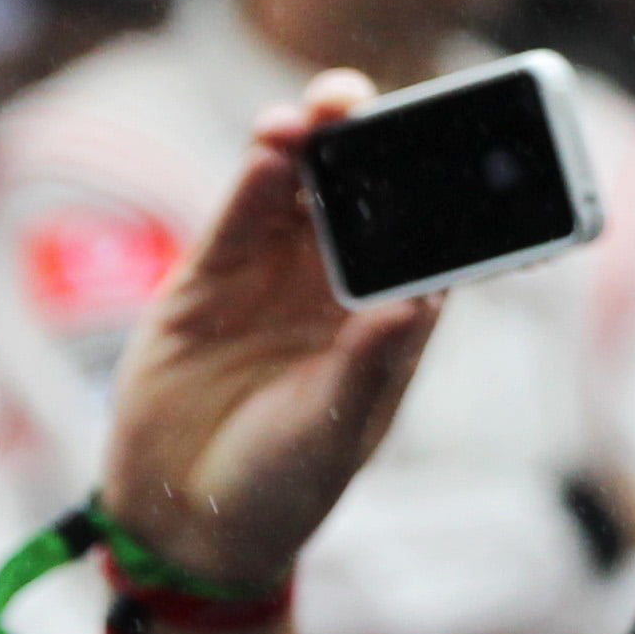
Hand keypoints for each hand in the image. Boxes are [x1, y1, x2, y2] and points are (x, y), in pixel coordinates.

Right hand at [96, 79, 441, 593]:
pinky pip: (236, 219)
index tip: (451, 139)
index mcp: (386, 315)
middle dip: (367, 141)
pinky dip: (253, 181)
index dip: (437, 179)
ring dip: (309, 143)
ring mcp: (266, 279)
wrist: (183, 526)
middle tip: (367, 107)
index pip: (423, 229)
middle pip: (360, 190)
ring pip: (297, 190)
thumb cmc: (279, 490)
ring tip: (318, 110)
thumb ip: (367, 365)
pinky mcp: (205, 285)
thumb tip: (412, 303)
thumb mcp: (333, 432)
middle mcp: (330, 285)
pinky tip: (271, 148)